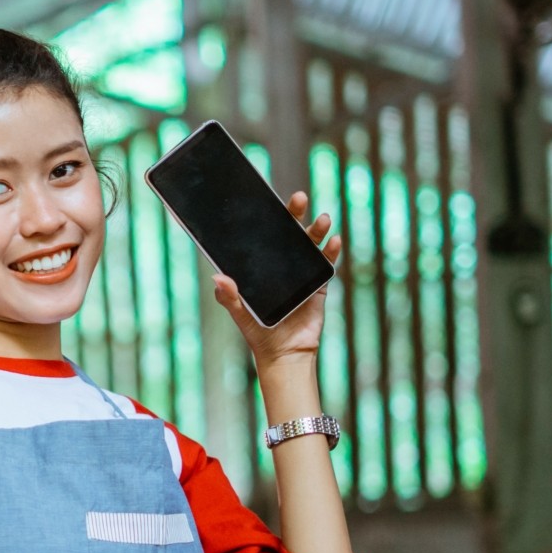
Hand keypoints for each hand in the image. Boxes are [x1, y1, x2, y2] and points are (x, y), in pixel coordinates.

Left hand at [212, 191, 341, 369]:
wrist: (284, 354)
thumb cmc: (258, 333)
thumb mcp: (240, 314)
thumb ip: (229, 297)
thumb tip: (217, 278)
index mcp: (261, 267)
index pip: (263, 236)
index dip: (267, 217)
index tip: (268, 198)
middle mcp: (281, 265)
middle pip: (288, 232)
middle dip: (294, 213)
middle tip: (298, 198)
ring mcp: (301, 273)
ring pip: (310, 244)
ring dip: (317, 229)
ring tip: (323, 218)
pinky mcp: (318, 285)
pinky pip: (326, 263)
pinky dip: (331, 251)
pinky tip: (334, 240)